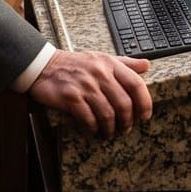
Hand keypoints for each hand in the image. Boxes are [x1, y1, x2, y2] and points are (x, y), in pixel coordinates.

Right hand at [26, 49, 152, 137]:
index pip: (135, 84)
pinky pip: (89, 118)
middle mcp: (99, 73)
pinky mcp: (70, 97)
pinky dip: (93, 129)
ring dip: (111, 129)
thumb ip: (125, 62)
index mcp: (110, 63)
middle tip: (125, 129)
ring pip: (108, 114)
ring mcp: (85, 85)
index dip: (144, 103)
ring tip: (109, 133)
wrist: (44, 65)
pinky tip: (93, 130)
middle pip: (124, 103)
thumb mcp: (101, 58)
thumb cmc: (75, 64)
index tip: (145, 116)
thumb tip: (146, 65)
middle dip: (127, 122)